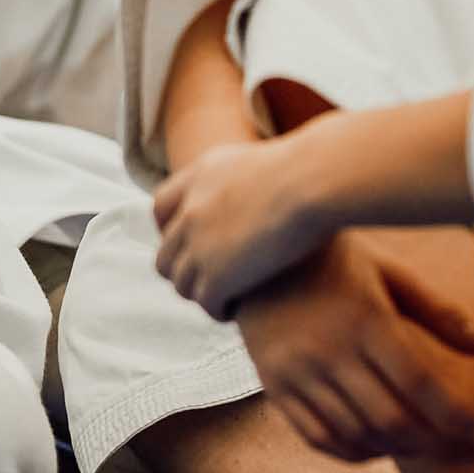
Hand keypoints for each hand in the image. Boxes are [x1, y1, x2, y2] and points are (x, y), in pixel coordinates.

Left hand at [155, 132, 347, 317]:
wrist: (311, 181)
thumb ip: (246, 179)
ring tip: (224, 300)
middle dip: (184, 271)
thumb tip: (265, 185)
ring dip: (200, 294)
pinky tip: (236, 311)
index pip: (162, 208)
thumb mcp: (261, 162)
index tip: (191, 244)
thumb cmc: (310, 170)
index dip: (171, 231)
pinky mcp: (217, 275)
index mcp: (199, 177)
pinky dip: (217, 310)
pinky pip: (205, 303)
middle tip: (211, 280)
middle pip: (166, 254)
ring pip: (181, 283)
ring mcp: (198, 244)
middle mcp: (190, 210)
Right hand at [229, 236, 473, 463]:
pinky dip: (355, 453)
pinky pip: (318, 437)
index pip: (420, 385)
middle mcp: (327, 350)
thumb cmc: (332, 260)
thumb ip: (435, 311)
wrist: (252, 253)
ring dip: (403, 452)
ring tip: (432, 448)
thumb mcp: (387, 272)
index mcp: (363, 317)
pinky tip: (383, 447)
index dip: (459, 419)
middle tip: (472, 453)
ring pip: (358, 435)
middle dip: (441, 446)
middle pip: (393, 419)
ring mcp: (296, 372)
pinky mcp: (273, 386)